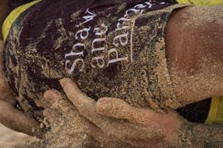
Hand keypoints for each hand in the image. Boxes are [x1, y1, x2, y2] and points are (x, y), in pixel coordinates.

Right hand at [0, 0, 39, 134]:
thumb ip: (1, 81)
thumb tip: (11, 100)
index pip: (8, 116)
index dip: (26, 124)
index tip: (42, 129)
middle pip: (9, 121)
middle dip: (29, 127)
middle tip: (50, 131)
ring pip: (9, 118)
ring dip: (27, 123)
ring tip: (48, 126)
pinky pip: (8, 111)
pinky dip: (22, 115)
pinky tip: (37, 116)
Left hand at [47, 78, 186, 147]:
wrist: (177, 143)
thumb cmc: (163, 125)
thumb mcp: (146, 114)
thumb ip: (122, 109)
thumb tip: (99, 102)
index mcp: (111, 126)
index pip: (85, 108)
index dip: (73, 93)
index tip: (63, 80)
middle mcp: (106, 135)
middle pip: (77, 120)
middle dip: (61, 106)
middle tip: (46, 94)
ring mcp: (108, 140)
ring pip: (80, 128)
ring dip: (65, 118)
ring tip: (50, 109)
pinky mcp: (113, 142)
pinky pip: (87, 134)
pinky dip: (76, 127)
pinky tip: (73, 122)